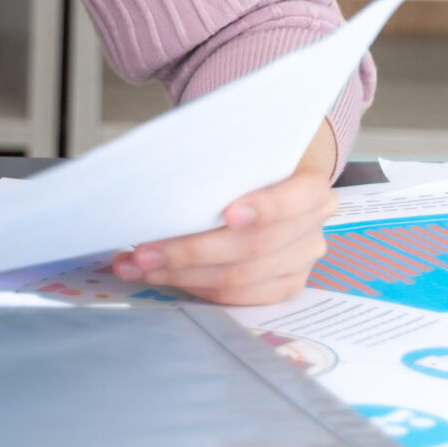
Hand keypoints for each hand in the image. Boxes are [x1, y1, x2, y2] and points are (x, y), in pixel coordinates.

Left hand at [111, 122, 338, 305]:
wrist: (278, 179)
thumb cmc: (249, 162)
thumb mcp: (243, 150)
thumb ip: (220, 161)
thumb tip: (164, 169)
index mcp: (311, 188)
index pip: (298, 197)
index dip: (266, 207)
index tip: (228, 213)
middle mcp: (311, 229)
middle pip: (252, 247)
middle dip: (190, 251)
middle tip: (142, 251)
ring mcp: (300, 261)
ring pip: (238, 278)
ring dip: (180, 274)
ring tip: (136, 265)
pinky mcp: (284, 285)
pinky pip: (238, 296)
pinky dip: (195, 286)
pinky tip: (161, 276)